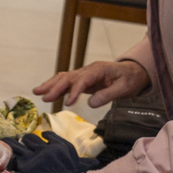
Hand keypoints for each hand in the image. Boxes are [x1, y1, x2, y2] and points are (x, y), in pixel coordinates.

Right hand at [34, 58, 149, 109]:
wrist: (134, 72)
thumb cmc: (130, 79)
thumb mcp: (124, 88)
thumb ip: (107, 95)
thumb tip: (91, 103)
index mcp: (99, 69)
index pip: (82, 80)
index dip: (74, 91)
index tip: (68, 103)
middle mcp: (89, 70)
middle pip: (68, 77)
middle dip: (55, 87)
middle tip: (44, 97)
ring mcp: (85, 74)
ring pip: (64, 78)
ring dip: (51, 85)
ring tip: (37, 92)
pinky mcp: (84, 80)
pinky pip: (68, 82)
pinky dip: (57, 87)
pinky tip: (48, 93)